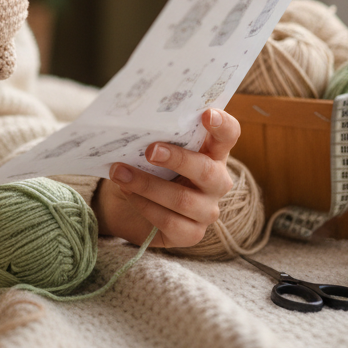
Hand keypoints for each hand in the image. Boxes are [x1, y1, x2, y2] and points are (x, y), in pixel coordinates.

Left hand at [92, 108, 240, 247]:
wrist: (125, 205)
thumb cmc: (143, 168)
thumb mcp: (151, 148)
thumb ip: (154, 136)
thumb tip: (133, 125)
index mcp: (212, 153)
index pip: (228, 135)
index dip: (222, 125)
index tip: (206, 114)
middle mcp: (216, 182)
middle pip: (207, 171)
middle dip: (178, 159)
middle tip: (150, 150)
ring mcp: (206, 210)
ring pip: (183, 199)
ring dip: (147, 184)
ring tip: (120, 172)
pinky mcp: (191, 234)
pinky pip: (169, 221)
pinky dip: (144, 205)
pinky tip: (127, 192)